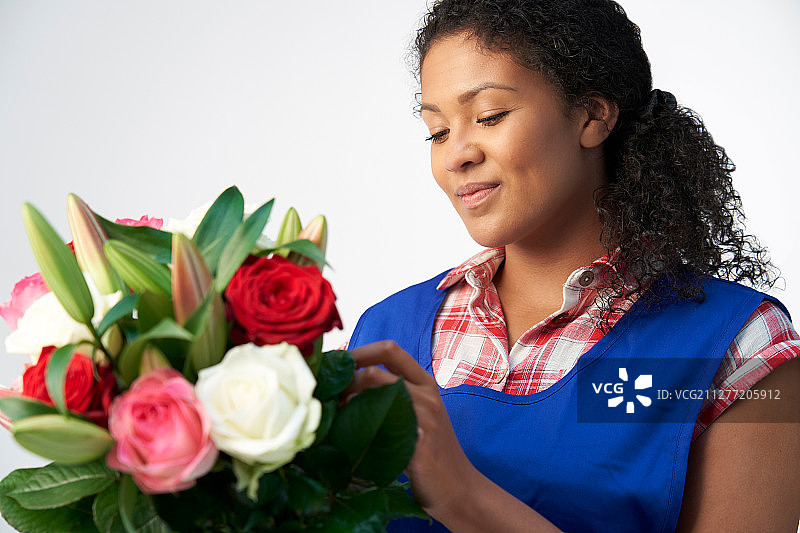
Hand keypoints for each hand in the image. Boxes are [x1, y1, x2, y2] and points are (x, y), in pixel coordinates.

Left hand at [343, 341, 475, 519]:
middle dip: (344, 384)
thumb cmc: (432, 453)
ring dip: (347, 404)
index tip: (335, 365)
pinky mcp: (420, 446)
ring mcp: (425, 419)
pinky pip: (382, 428)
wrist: (462, 490)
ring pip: (375, 394)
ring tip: (335, 418)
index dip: (357, 352)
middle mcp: (427, 396)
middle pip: (374, 372)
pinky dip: (358, 430)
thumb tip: (345, 388)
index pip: (389, 349)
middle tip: (328, 400)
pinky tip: (348, 440)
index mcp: (426, 384)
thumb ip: (393, 396)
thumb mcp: (419, 415)